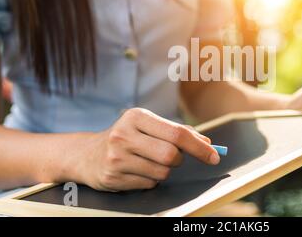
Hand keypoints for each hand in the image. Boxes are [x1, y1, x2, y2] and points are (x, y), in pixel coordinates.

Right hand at [72, 108, 219, 190]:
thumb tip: (208, 143)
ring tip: (148, 162)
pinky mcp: (113, 177)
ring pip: (162, 173)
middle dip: (179, 159)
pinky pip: (149, 184)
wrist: (86, 155)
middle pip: (171, 155)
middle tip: (173, 157)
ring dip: (164, 171)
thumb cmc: (127, 137)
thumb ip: (177, 132)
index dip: (200, 146)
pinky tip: (137, 171)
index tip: (215, 156)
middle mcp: (124, 135)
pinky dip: (150, 180)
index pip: (177, 133)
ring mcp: (116, 157)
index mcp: (136, 116)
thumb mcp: (148, 126)